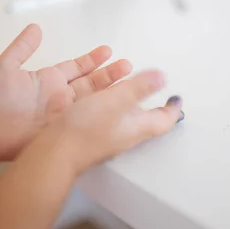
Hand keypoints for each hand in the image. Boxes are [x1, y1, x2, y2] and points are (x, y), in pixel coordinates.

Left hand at [0, 24, 131, 162]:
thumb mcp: (5, 68)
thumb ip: (22, 48)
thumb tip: (35, 27)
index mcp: (50, 80)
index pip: (77, 67)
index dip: (92, 60)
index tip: (108, 51)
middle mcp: (60, 97)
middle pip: (92, 84)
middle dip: (110, 75)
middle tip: (127, 66)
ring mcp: (63, 116)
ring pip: (92, 103)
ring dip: (109, 95)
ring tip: (128, 85)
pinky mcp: (61, 133)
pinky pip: (84, 124)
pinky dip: (100, 119)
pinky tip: (113, 114)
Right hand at [48, 70, 183, 174]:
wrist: (52, 152)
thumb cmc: (86, 127)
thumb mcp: (116, 101)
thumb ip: (139, 87)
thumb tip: (163, 77)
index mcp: (136, 128)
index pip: (163, 121)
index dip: (173, 109)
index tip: (176, 97)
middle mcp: (124, 133)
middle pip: (143, 117)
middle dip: (149, 101)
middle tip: (152, 84)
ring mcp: (105, 133)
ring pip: (122, 112)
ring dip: (126, 94)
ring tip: (123, 77)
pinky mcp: (88, 131)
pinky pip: (103, 111)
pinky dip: (106, 97)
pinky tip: (96, 89)